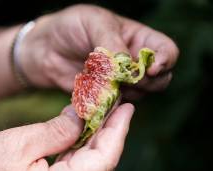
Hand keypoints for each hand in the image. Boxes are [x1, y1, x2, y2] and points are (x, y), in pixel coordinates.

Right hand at [0, 104, 133, 170]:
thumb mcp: (18, 145)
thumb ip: (56, 131)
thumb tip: (83, 115)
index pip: (102, 160)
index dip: (117, 132)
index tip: (127, 108)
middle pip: (101, 162)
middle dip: (112, 131)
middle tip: (120, 105)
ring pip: (91, 164)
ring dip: (99, 137)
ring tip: (107, 112)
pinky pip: (77, 167)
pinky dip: (84, 146)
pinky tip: (87, 129)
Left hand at [20, 4, 178, 98]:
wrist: (45, 48)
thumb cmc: (71, 26)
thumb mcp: (94, 23)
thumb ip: (112, 44)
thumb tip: (125, 69)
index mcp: (138, 39)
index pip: (167, 51)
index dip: (165, 60)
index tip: (151, 68)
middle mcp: (134, 62)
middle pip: (159, 79)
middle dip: (147, 82)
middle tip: (124, 78)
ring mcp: (121, 81)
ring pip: (139, 95)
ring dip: (125, 93)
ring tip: (100, 82)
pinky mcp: (105, 96)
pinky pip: (116, 105)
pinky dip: (109, 103)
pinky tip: (94, 94)